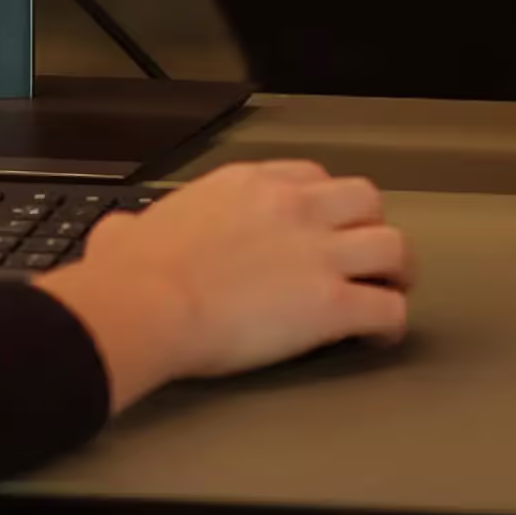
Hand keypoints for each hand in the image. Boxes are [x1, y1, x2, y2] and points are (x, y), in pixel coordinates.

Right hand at [37, 161, 411, 413]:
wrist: (146, 301)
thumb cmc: (134, 271)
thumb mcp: (129, 226)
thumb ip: (135, 225)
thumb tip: (121, 234)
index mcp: (246, 184)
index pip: (310, 177)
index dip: (324, 204)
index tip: (320, 226)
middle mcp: (291, 207)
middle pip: (365, 200)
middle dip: (370, 227)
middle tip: (365, 257)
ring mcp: (317, 252)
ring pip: (394, 246)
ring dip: (395, 272)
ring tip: (389, 293)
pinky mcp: (332, 304)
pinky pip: (389, 309)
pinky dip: (391, 324)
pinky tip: (378, 337)